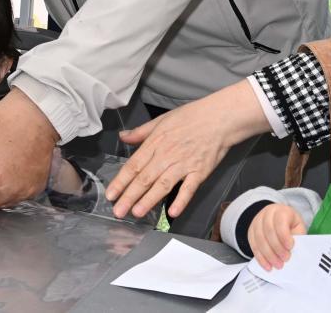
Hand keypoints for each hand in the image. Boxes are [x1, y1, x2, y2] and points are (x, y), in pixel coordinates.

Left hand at [108, 80, 263, 219]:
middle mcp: (166, 155)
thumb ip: (141, 132)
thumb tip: (123, 137)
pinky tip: (172, 213)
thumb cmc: (190, 117)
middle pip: (145, 178)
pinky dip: (181, 201)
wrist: (219, 118)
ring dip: (149, 200)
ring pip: (162, 185)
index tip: (110, 194)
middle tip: (118, 211)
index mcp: (155, 142)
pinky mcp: (200, 172)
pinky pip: (188, 188)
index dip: (121, 181)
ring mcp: (183, 164)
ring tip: (137, 212)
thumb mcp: (161, 120)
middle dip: (129, 196)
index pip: (134, 165)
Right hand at [246, 203, 305, 269]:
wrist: (277, 219)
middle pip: (268, 231)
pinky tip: (267, 265)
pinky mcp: (251, 231)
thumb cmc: (290, 225)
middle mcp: (267, 214)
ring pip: (259, 239)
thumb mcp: (298, 227)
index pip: (280, 221)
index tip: (290, 247)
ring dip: (268, 255)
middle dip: (277, 248)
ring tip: (277, 265)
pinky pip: (253, 246)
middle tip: (285, 259)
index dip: (284, 235)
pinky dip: (260, 258)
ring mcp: (257, 222)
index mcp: (281, 211)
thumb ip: (297, 237)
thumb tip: (294, 252)